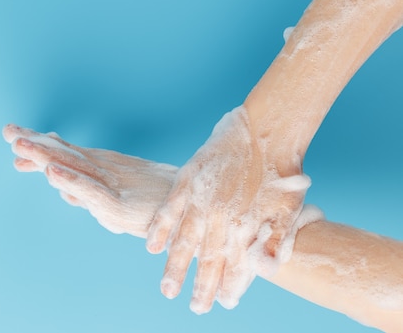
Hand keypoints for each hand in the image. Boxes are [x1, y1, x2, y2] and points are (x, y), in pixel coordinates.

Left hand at [2, 124, 177, 237]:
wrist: (191, 210)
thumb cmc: (155, 203)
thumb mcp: (112, 202)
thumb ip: (86, 194)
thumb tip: (63, 191)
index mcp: (99, 169)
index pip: (64, 154)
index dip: (39, 145)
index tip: (14, 135)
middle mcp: (102, 171)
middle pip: (63, 155)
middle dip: (34, 144)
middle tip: (8, 131)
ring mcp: (109, 185)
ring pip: (73, 167)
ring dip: (45, 156)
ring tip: (19, 144)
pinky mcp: (116, 205)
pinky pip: (91, 190)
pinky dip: (72, 181)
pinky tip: (51, 173)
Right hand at [145, 106, 309, 313]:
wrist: (267, 134)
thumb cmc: (282, 172)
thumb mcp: (289, 211)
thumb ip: (277, 241)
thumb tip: (267, 270)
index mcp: (245, 226)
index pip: (235, 264)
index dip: (229, 285)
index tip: (224, 303)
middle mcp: (221, 217)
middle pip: (208, 259)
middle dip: (201, 286)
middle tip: (196, 307)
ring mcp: (202, 200)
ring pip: (185, 240)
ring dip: (176, 266)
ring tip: (168, 290)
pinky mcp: (188, 181)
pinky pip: (169, 210)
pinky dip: (159, 228)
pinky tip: (152, 247)